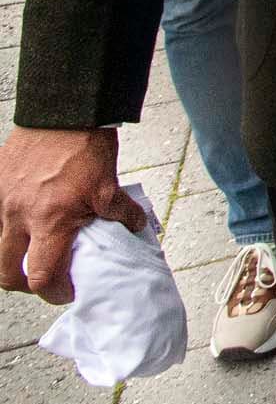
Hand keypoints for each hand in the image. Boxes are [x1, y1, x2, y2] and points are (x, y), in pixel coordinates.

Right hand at [0, 126, 145, 303]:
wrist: (62, 111)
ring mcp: (1, 201)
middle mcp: (17, 216)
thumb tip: (134, 229)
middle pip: (6, 272)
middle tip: (45, 277)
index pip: (40, 276)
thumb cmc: (85, 146)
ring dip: (15, 255)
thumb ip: (119, 214)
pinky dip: (10, 224)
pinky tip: (29, 217)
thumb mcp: (108, 185)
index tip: (68, 290)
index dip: (54, 291)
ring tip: (37, 248)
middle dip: (24, 283)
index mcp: (48, 221)